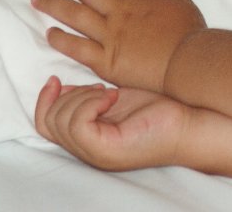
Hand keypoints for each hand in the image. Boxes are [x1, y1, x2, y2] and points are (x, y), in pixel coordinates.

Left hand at [32, 0, 205, 90]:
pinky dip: (61, 39)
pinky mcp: (106, 61)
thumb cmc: (190, 36)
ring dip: (54, 3)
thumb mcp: (184, 2)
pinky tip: (50, 33)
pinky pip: (77, 47)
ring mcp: (110, 36)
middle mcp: (120, 13)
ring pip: (75, 14)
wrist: (189, 65)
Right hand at [34, 76, 194, 170]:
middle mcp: (87, 150)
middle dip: (68, 95)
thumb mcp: (113, 99)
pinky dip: (91, 103)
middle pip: (48, 122)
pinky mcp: (106, 150)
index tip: (55, 78)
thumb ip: (87, 97)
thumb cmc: (158, 109)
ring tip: (109, 93)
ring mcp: (95, 153)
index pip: (45, 125)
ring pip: (61, 121)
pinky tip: (113, 97)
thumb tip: (61, 86)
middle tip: (100, 88)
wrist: (188, 124)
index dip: (43, 100)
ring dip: (83, 97)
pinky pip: (78, 124)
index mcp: (88, 139)